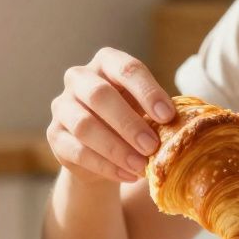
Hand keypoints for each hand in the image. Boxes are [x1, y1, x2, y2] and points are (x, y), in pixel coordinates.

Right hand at [47, 47, 175, 183]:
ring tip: (141, 166)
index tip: (168, 117)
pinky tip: (128, 175)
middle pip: (99, 95)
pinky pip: (77, 151)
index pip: (126, 69)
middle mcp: (79, 78)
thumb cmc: (132, 120)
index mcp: (107, 62)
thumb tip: (184, 127)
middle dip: (129, 123)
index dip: (148, 92)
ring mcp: (62, 106)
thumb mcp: (147, 110)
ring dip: (116, 148)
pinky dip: (105, 166)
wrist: (103, 149)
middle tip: (152, 146)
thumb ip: (159, 113)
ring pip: (85, 125)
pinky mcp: (54, 135)